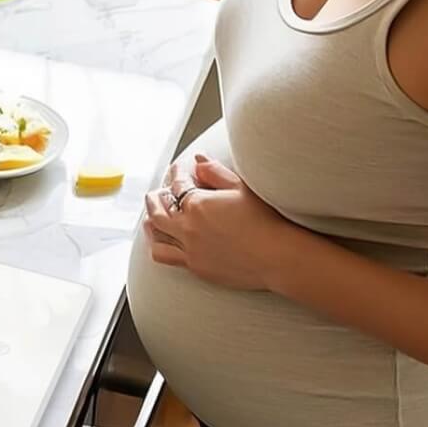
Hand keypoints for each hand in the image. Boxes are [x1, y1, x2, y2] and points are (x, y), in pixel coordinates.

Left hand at [142, 154, 300, 290]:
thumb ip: (215, 172)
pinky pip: (165, 255)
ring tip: (151, 217)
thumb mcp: (241, 188)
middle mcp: (188, 226)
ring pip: (156, 233)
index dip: (177, 173)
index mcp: (197, 204)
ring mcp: (189, 248)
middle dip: (155, 198)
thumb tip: (198, 160)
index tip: (179, 168)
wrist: (276, 257)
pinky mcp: (195, 266)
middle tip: (156, 193)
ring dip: (151, 221)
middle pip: (158, 209)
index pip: (177, 184)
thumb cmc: (265, 221)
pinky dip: (157, 245)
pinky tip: (160, 241)